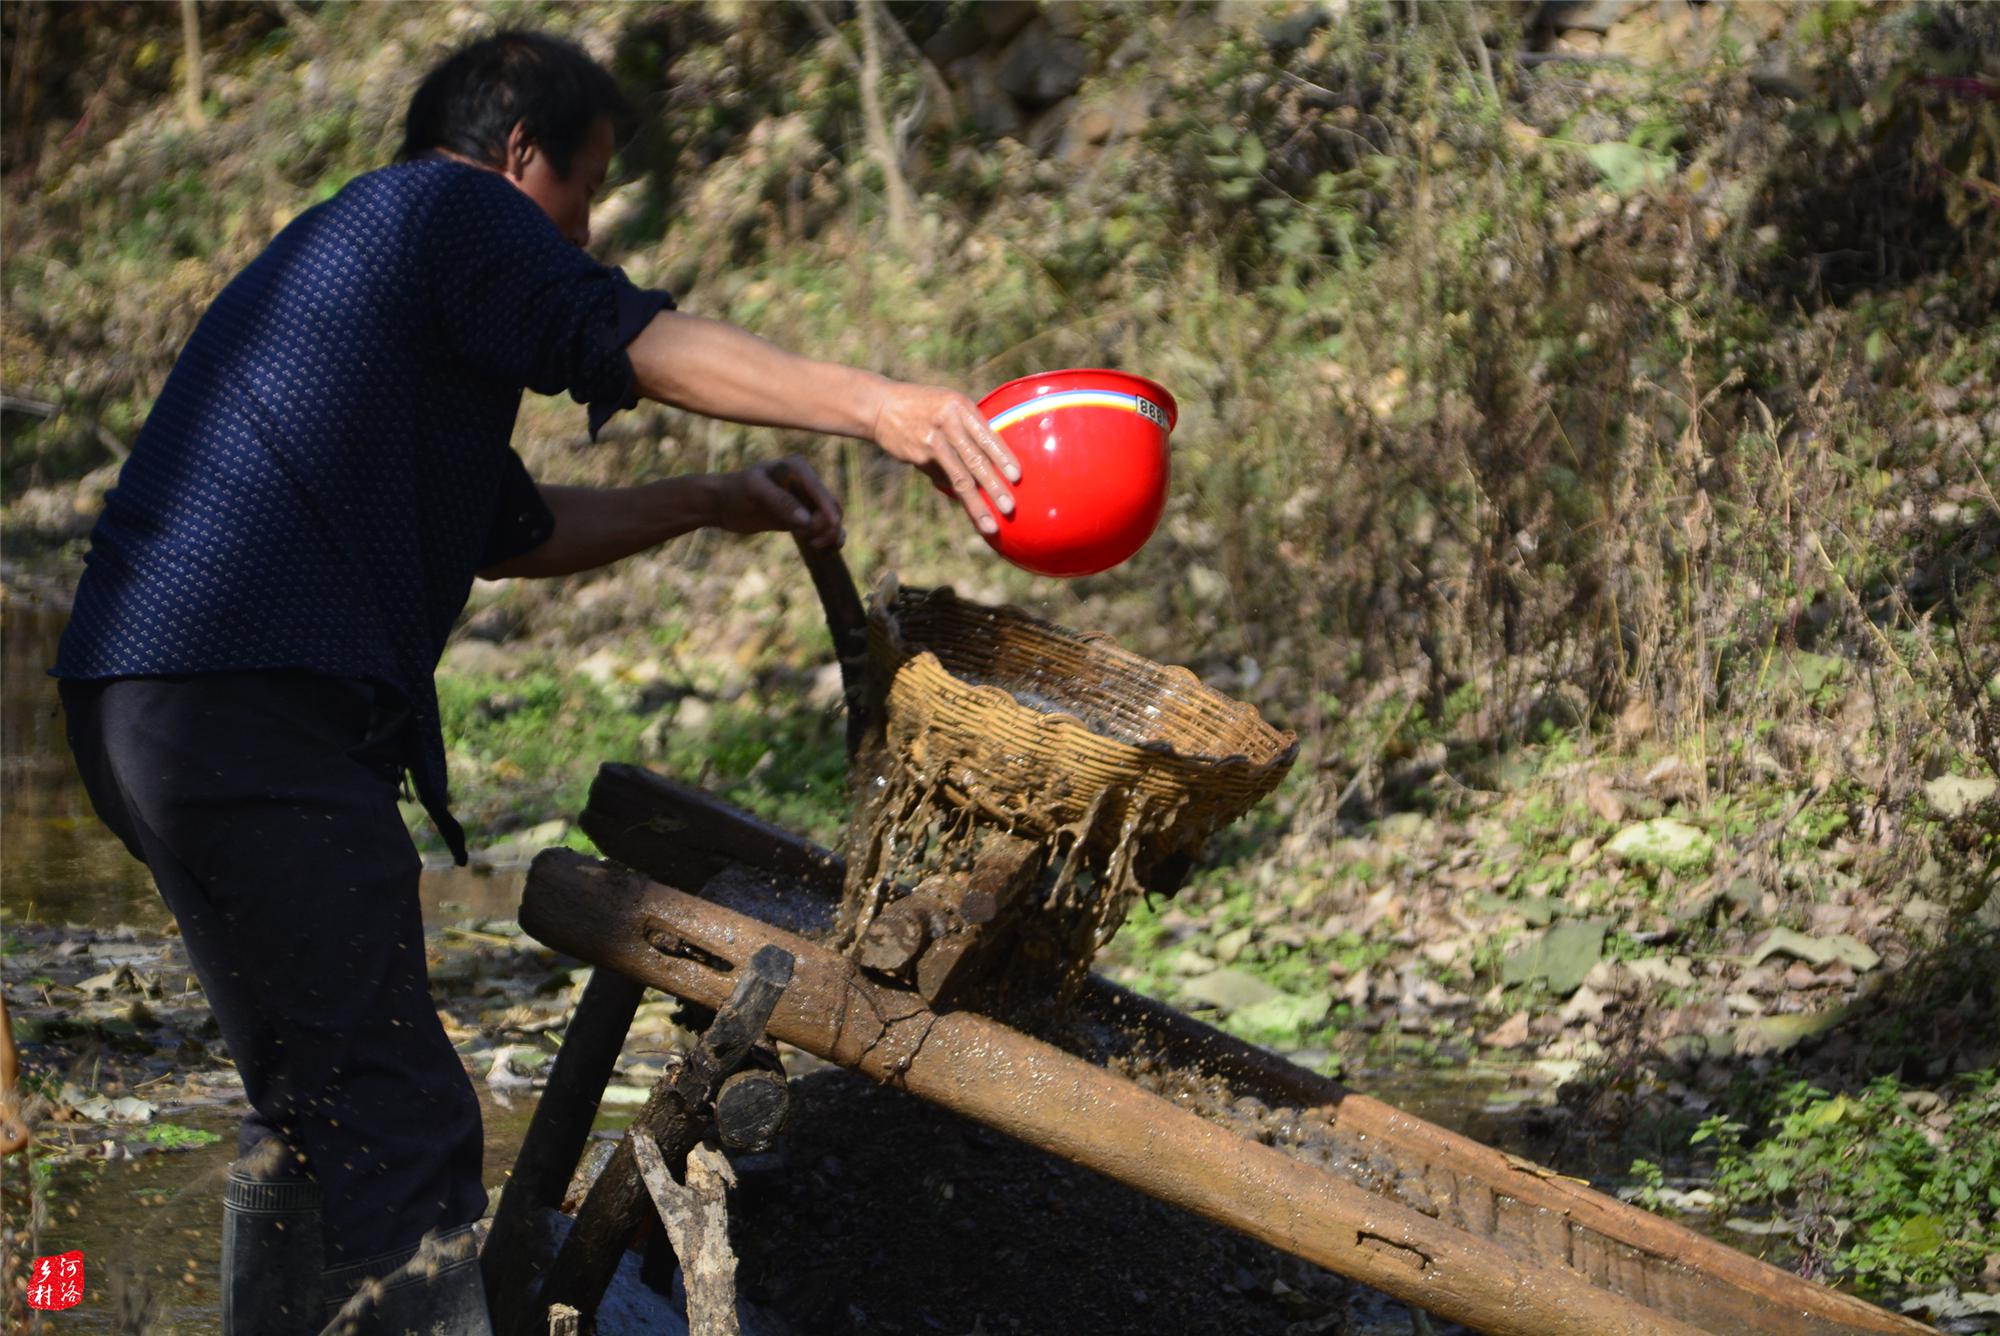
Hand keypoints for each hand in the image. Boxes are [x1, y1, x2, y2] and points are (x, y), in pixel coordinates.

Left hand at [709, 455, 843, 550]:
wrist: (722, 503)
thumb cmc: (735, 491)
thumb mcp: (755, 491)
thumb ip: (781, 502)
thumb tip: (806, 520)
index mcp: (799, 468)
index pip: (823, 494)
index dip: (826, 515)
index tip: (815, 533)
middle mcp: (807, 482)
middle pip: (832, 510)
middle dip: (825, 528)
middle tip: (803, 537)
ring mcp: (806, 500)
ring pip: (832, 521)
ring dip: (828, 537)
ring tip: (811, 545)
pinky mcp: (803, 517)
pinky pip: (825, 530)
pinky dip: (830, 541)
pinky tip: (824, 552)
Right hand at [870, 382, 1020, 534]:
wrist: (881, 407)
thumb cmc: (924, 406)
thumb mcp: (949, 406)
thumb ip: (969, 429)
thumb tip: (992, 463)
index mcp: (960, 407)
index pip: (986, 436)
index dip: (1003, 457)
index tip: (1017, 478)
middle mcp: (947, 424)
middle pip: (976, 460)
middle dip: (994, 487)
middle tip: (1009, 508)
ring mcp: (931, 443)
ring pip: (959, 478)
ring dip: (976, 505)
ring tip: (990, 525)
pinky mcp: (918, 458)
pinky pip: (943, 479)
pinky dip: (955, 492)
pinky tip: (967, 505)